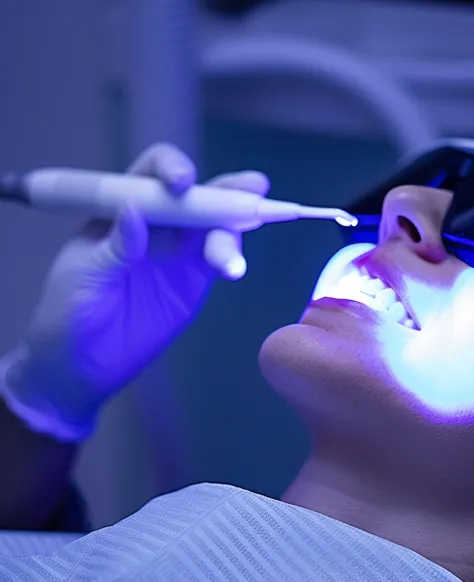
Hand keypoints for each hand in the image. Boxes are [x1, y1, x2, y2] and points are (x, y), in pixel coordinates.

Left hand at [0, 143, 266, 441]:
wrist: (80, 367)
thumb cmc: (67, 314)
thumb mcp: (82, 276)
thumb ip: (114, 247)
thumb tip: (136, 210)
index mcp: (118, 212)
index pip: (148, 175)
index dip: (170, 169)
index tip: (182, 183)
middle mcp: (154, 224)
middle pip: (195, 194)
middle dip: (226, 190)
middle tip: (254, 188)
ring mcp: (177, 252)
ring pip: (215, 226)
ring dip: (231, 232)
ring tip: (229, 264)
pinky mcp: (194, 280)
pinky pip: (220, 259)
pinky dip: (232, 258)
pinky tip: (235, 268)